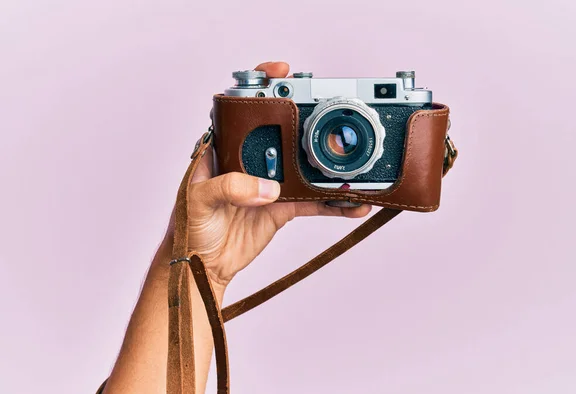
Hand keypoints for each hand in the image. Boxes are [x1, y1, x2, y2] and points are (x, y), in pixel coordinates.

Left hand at [175, 61, 371, 292]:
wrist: (203, 267)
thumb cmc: (191, 229)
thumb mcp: (200, 201)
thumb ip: (229, 188)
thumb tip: (268, 188)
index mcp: (224, 150)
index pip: (242, 110)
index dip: (261, 86)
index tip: (282, 72)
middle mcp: (250, 161)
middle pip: (282, 133)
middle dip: (308, 122)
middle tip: (331, 118)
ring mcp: (269, 184)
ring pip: (304, 168)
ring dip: (328, 168)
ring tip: (353, 168)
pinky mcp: (282, 207)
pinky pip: (313, 202)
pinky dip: (333, 203)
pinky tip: (351, 204)